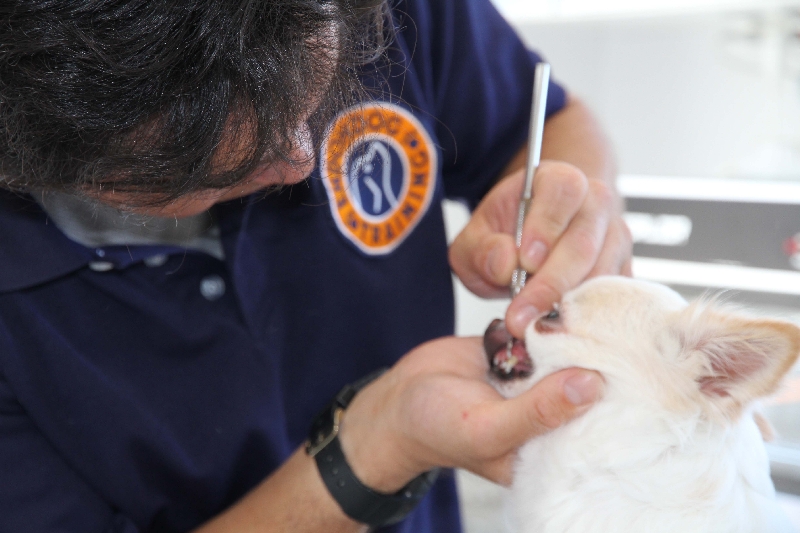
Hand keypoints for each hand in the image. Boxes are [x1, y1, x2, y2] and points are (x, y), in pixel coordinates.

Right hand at [338, 336, 603, 489]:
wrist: (397, 399)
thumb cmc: (435, 428)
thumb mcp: (486, 427)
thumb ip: (537, 411)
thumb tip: (591, 385)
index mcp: (549, 448)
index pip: (596, 424)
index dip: (612, 397)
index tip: (629, 366)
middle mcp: (548, 414)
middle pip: (585, 384)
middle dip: (594, 356)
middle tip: (609, 329)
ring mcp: (534, 381)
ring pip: (566, 353)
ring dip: (570, 332)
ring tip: (583, 311)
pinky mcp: (517, 353)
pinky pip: (540, 335)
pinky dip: (544, 320)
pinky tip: (556, 304)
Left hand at [448, 162, 632, 338]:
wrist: (534, 241)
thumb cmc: (503, 235)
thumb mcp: (475, 238)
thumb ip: (481, 249)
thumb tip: (506, 264)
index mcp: (557, 181)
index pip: (562, 191)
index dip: (546, 225)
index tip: (525, 261)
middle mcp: (595, 203)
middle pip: (584, 240)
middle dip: (551, 283)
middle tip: (520, 316)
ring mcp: (615, 237)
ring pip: (603, 271)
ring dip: (569, 304)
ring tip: (535, 328)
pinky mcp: (623, 270)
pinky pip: (615, 295)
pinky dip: (589, 316)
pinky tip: (560, 333)